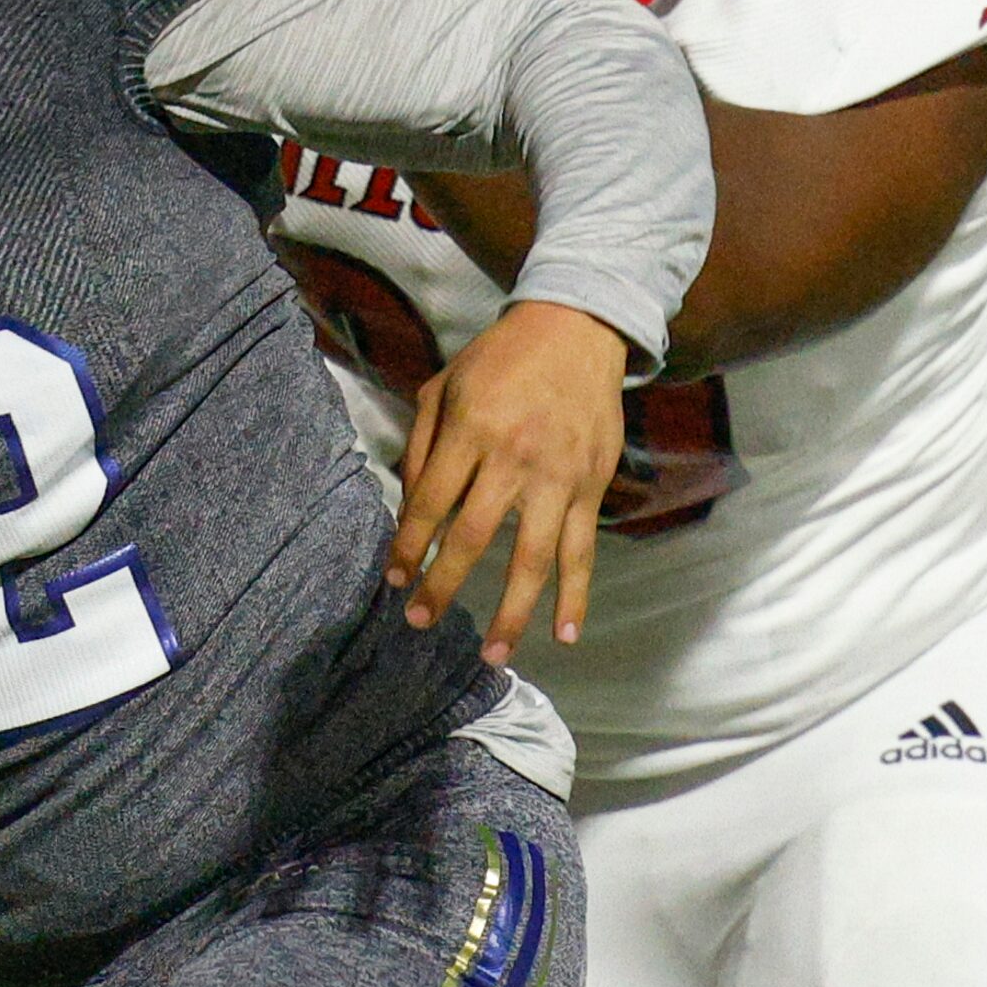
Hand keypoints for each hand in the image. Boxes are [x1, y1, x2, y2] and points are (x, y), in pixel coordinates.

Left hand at [387, 301, 627, 665]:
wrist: (576, 331)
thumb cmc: (499, 360)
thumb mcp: (443, 385)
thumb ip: (422, 445)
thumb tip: (408, 506)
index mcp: (471, 429)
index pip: (432, 501)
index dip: (410, 544)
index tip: (394, 577)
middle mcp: (514, 457)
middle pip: (474, 537)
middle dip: (443, 584)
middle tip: (420, 621)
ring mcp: (558, 477)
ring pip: (534, 557)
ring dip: (512, 611)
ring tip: (493, 655)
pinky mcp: (592, 487)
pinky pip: (582, 550)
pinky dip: (576, 595)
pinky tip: (565, 634)